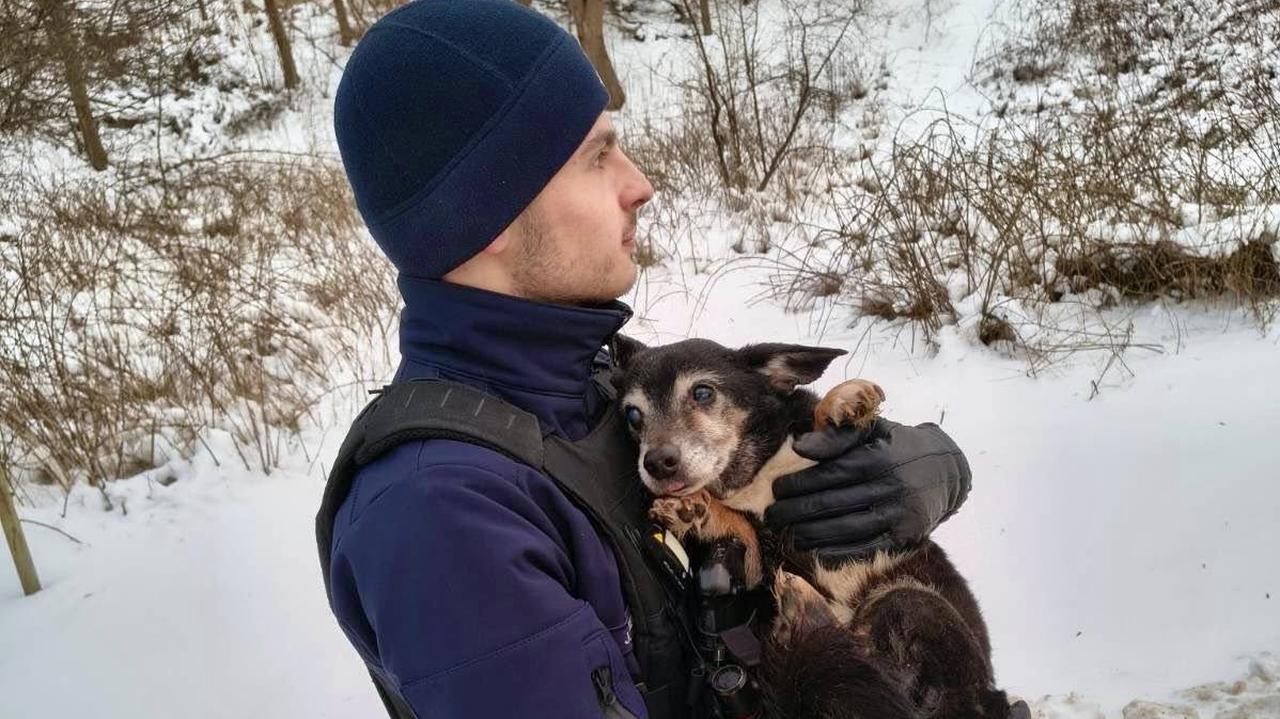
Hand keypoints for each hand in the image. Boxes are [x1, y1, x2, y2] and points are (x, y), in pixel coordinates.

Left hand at [763, 419, 971, 562]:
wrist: (947, 471)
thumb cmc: (898, 446)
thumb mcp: (874, 429)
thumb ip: (838, 435)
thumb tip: (799, 446)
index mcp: (878, 458)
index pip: (829, 474)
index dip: (799, 483)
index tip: (776, 488)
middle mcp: (889, 487)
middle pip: (832, 504)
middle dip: (796, 511)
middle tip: (772, 515)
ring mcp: (898, 515)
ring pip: (845, 529)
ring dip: (810, 534)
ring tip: (786, 533)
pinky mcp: (904, 537)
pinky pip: (864, 547)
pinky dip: (835, 550)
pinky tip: (813, 547)